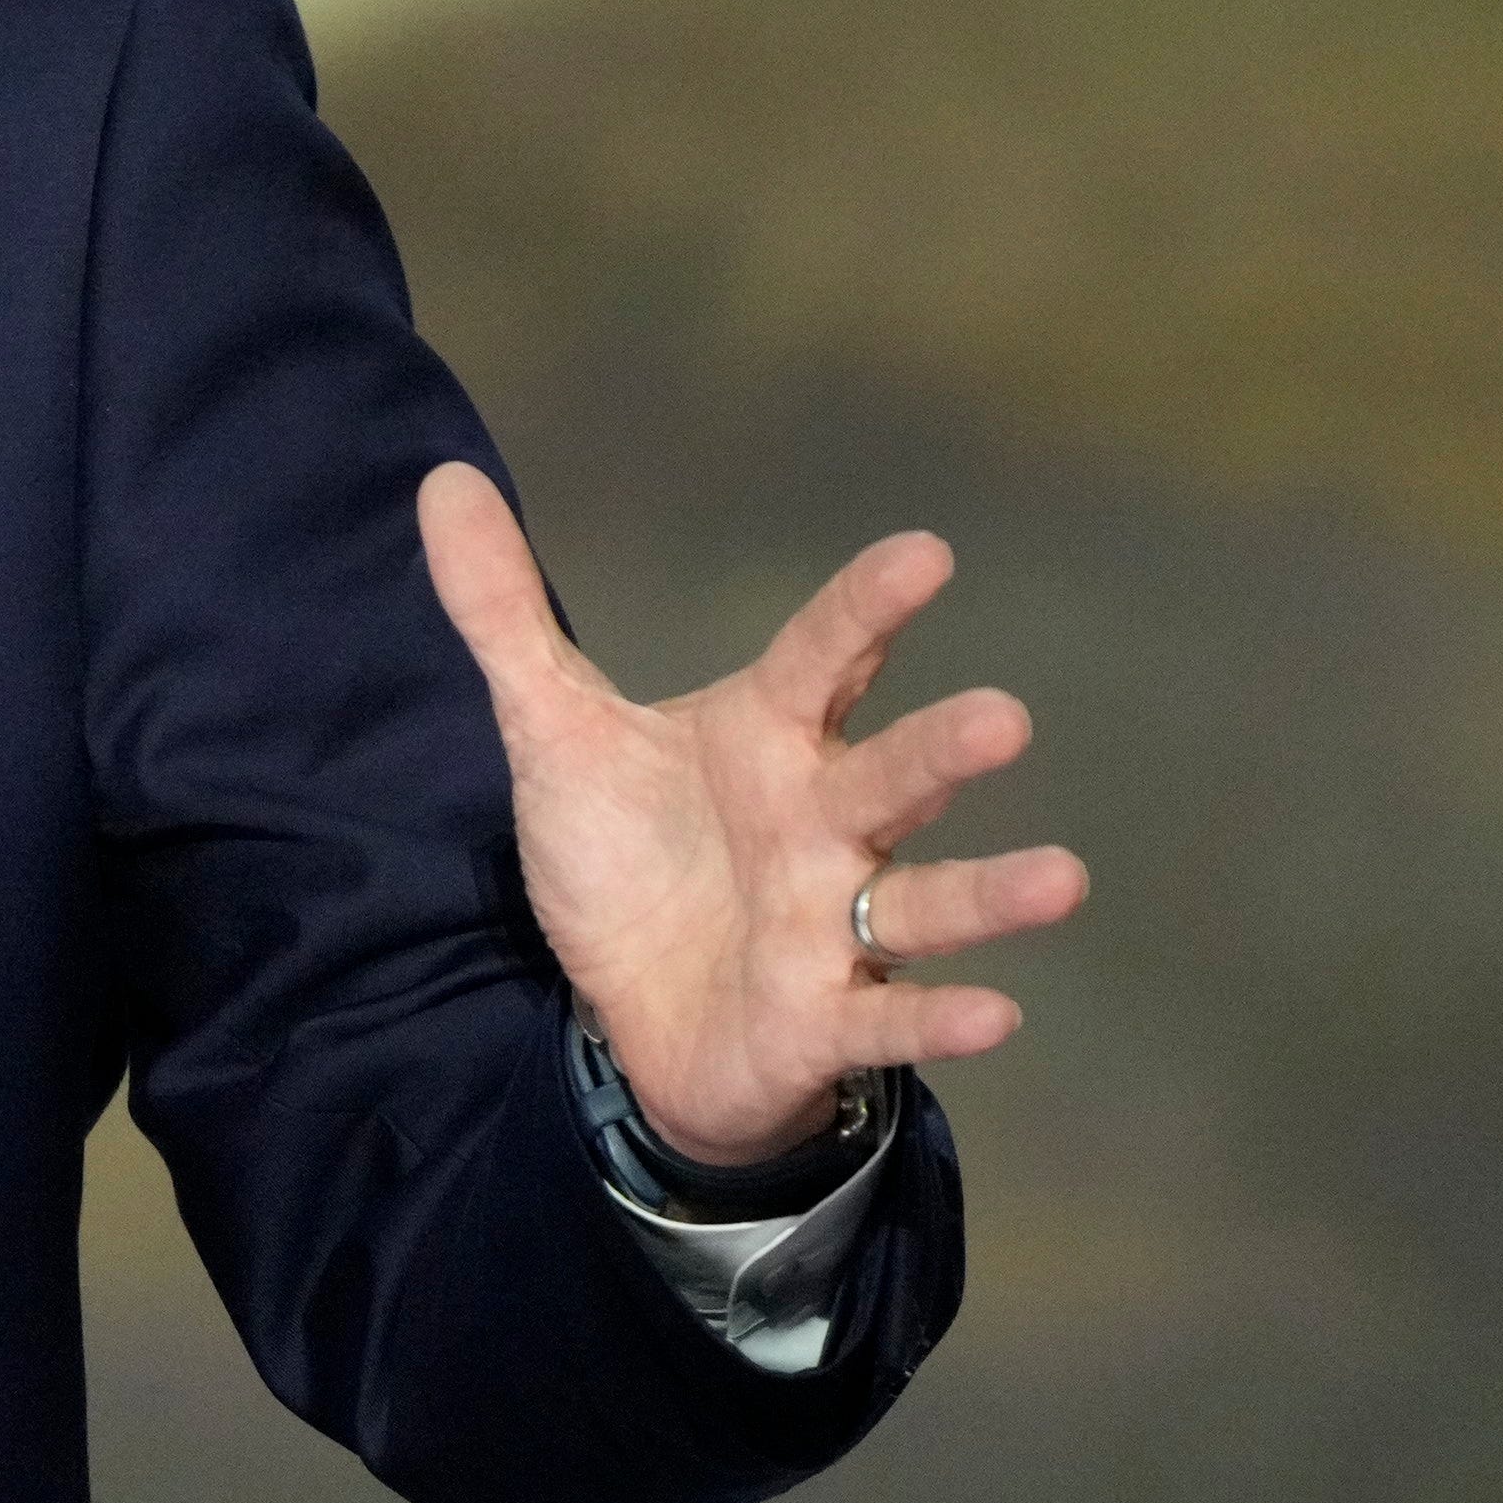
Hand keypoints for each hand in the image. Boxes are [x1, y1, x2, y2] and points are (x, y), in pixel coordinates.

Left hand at [414, 460, 1082, 1167]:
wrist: (633, 1013)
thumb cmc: (628, 858)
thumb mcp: (551, 732)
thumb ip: (505, 615)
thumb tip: (441, 482)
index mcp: (768, 739)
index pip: (822, 660)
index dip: (869, 609)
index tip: (926, 554)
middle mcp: (821, 823)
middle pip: (892, 778)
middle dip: (945, 751)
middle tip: (1002, 718)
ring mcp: (831, 923)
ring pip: (923, 902)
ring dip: (989, 896)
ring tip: (1061, 877)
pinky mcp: (824, 1018)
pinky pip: (888, 1019)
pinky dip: (936, 1020)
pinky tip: (995, 1015)